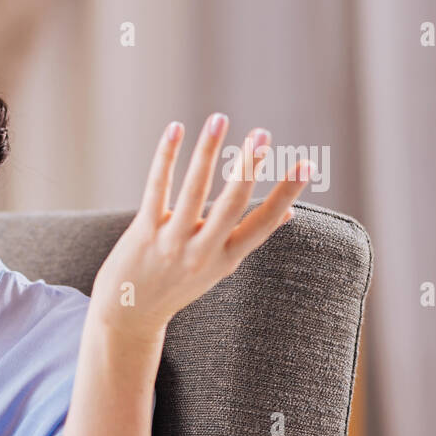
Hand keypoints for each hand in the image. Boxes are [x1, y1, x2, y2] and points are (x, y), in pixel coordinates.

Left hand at [89, 113, 311, 342]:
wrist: (129, 316)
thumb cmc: (177, 285)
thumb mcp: (217, 268)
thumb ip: (246, 238)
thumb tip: (288, 215)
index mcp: (227, 258)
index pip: (264, 223)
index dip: (286, 194)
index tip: (306, 164)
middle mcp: (202, 251)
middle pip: (232, 204)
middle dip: (248, 167)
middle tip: (262, 134)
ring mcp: (172, 242)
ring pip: (194, 191)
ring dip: (208, 152)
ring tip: (220, 119)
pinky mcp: (144, 232)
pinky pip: (157, 188)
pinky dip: (166, 157)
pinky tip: (175, 129)